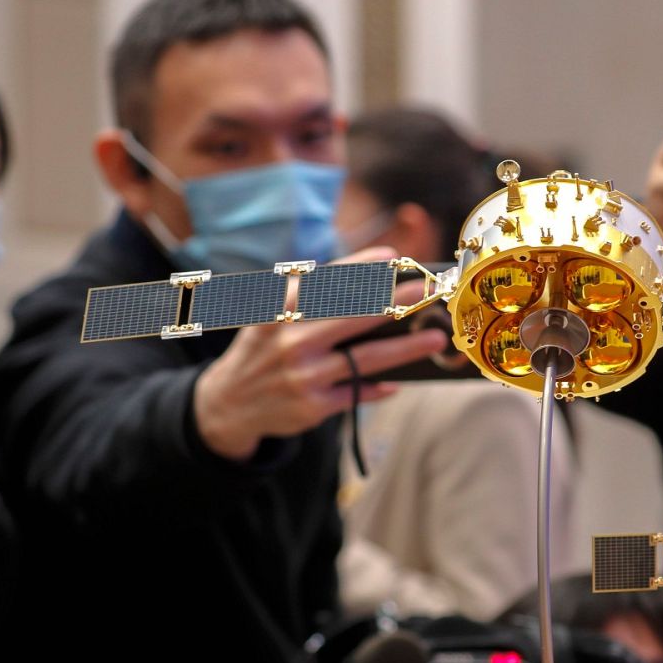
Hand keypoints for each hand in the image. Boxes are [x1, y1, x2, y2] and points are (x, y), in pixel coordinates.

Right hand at [194, 248, 445, 460]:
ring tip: (434, 339)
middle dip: (396, 302)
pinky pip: (356, 392)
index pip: (327, 281)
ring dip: (405, 349)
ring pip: (365, 359)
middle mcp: (291, 339)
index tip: (394, 257)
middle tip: (428, 291)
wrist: (227, 402)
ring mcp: (303, 374)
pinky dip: (379, 387)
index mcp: (280, 310)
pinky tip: (398, 381)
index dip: (363, 267)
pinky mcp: (311, 406)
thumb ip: (310, 296)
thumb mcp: (271, 314)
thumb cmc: (265, 348)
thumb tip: (370, 283)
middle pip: (354, 317)